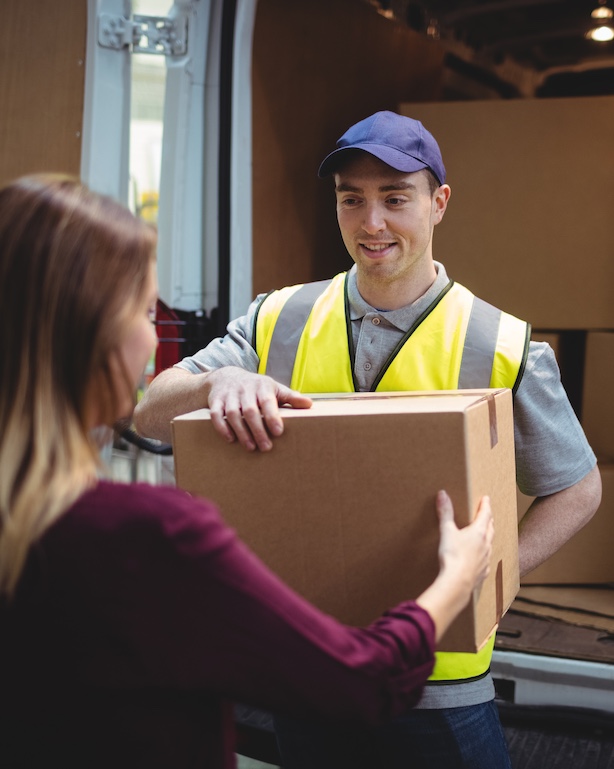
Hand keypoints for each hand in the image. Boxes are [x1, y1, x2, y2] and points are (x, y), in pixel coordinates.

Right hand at [204, 366, 311, 450]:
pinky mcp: (215, 400)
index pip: (268, 402)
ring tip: (250, 447)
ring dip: (242, 432)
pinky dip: (222, 428)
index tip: (278, 432)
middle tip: (266, 447)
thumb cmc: (256, 387)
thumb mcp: (273, 388)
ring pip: (233, 414)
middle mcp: (245, 389)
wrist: (226, 377)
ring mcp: (229, 395)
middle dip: (258, 430)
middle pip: (250, 411)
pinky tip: (231, 439)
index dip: (272, 417)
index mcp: (262, 387)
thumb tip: (309, 405)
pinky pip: (216, 415)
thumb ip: (290, 397)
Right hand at [416, 491, 493, 641]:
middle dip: (489, 520)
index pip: (485, 515)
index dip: (485, 505)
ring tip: (486, 535)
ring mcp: (486, 559)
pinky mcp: (483, 573)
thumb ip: (445, 512)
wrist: (457, 583)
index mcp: (478, 532)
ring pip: (490, 544)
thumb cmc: (452, 556)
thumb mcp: (446, 531)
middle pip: (490, 529)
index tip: (487, 499)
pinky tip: (481, 559)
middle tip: (488, 515)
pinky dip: (485, 555)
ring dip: (489, 537)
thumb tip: (443, 494)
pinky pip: (486, 561)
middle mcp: (486, 545)